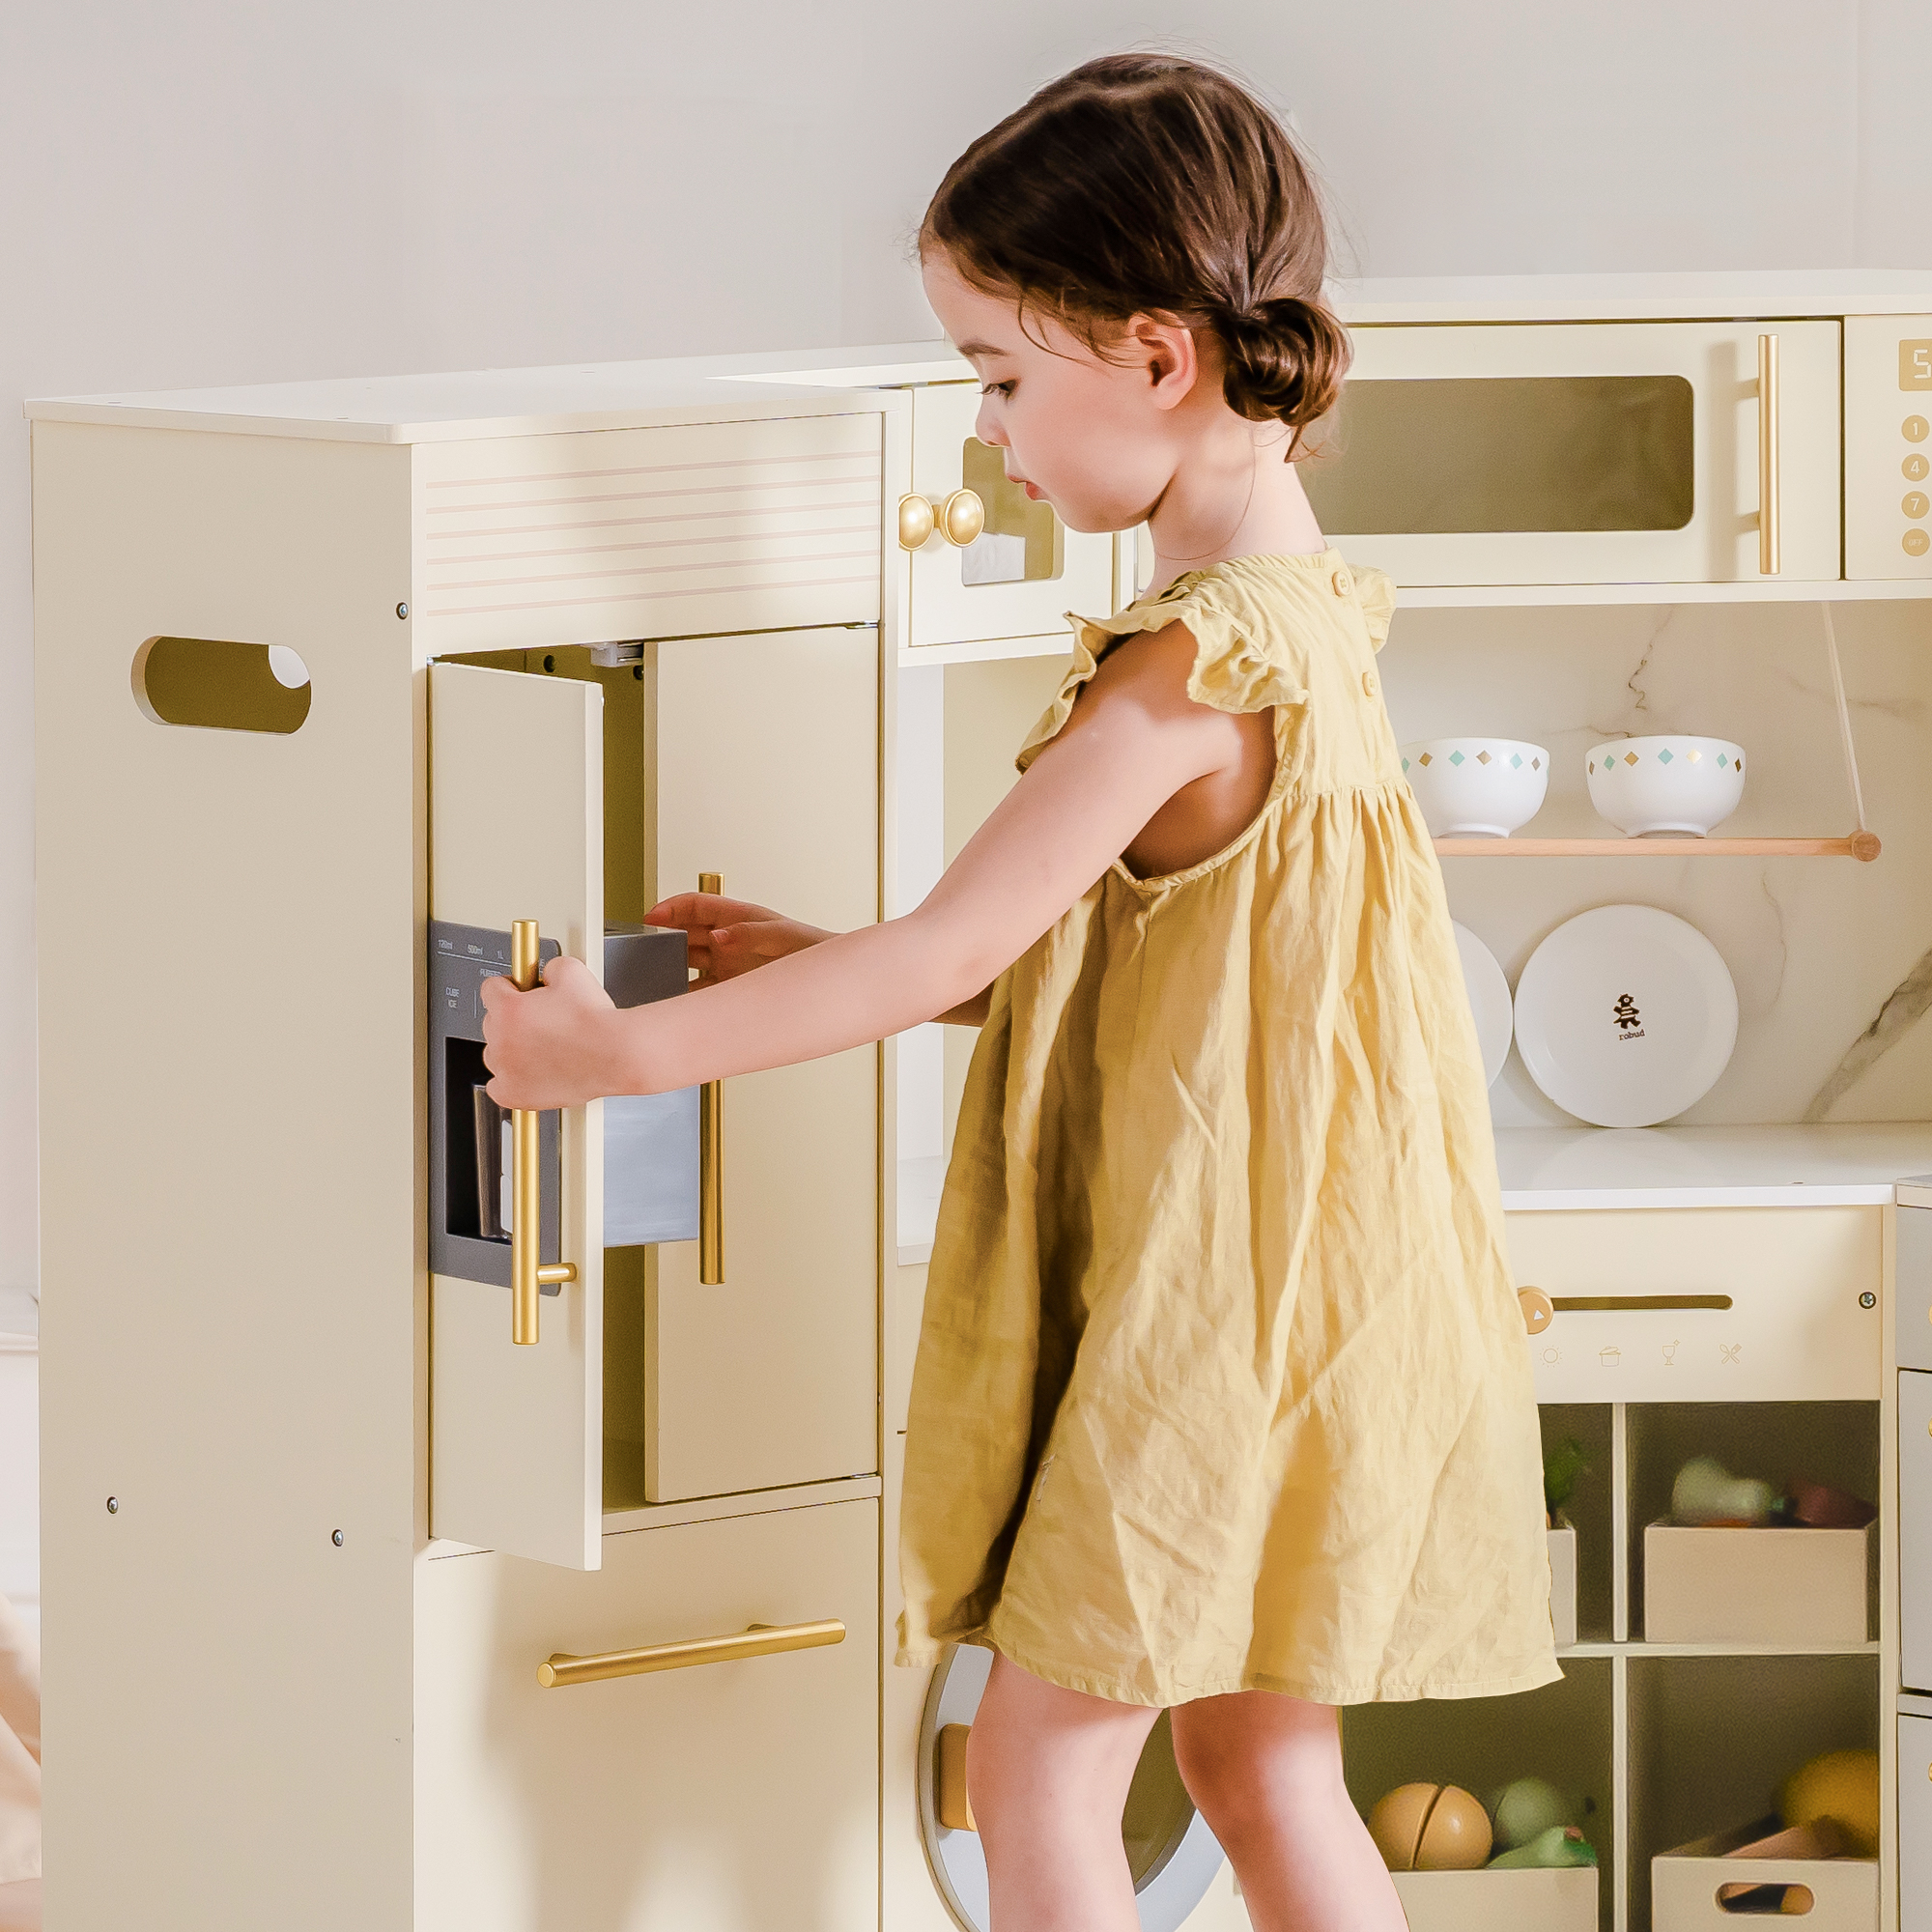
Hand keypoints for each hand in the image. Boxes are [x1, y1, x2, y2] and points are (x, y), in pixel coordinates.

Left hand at [481, 955, 621, 1108]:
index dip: (510, 987)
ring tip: (542, 1046)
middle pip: (492, 1022)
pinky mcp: (515, 1094)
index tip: (519, 992)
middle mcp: (502, 1040)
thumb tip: (544, 973)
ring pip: (494, 1054)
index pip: (490, 989)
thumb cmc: (596, 1020)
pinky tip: (531, 1071)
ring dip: (510, 1048)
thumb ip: (547, 968)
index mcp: (509, 1009)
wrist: (616, 1053)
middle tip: (541, 1020)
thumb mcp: (571, 970)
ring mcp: (506, 1070)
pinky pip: (498, 1086)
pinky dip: (511, 1079)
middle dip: (512, 1019)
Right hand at [645, 892, 833, 984]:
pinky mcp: (729, 988)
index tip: (651, 916)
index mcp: (735, 916)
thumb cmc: (811, 948)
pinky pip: (699, 990)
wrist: (829, 981)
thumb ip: (749, 933)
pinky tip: (675, 1000)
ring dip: (671, 965)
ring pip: (687, 961)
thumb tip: (719, 936)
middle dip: (664, 936)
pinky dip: (684, 994)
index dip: (671, 908)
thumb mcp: (781, 935)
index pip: (694, 905)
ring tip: (654, 973)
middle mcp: (726, 939)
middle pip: (685, 932)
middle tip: (646, 947)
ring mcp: (726, 964)